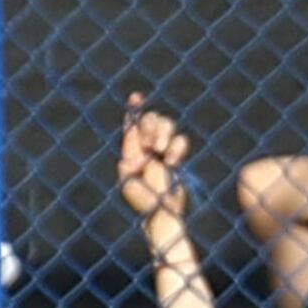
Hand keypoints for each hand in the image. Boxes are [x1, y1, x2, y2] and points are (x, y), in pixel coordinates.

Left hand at [119, 92, 190, 222]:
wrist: (164, 210)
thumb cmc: (144, 201)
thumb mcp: (130, 184)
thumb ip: (128, 167)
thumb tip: (127, 154)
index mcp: (130, 152)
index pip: (130, 127)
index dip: (133, 111)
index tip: (136, 97)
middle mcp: (144, 148)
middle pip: (150, 120)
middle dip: (152, 127)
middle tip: (152, 146)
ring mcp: (161, 150)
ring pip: (167, 126)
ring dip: (165, 136)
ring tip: (161, 153)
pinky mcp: (176, 154)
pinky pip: (180, 140)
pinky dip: (177, 147)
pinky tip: (172, 162)